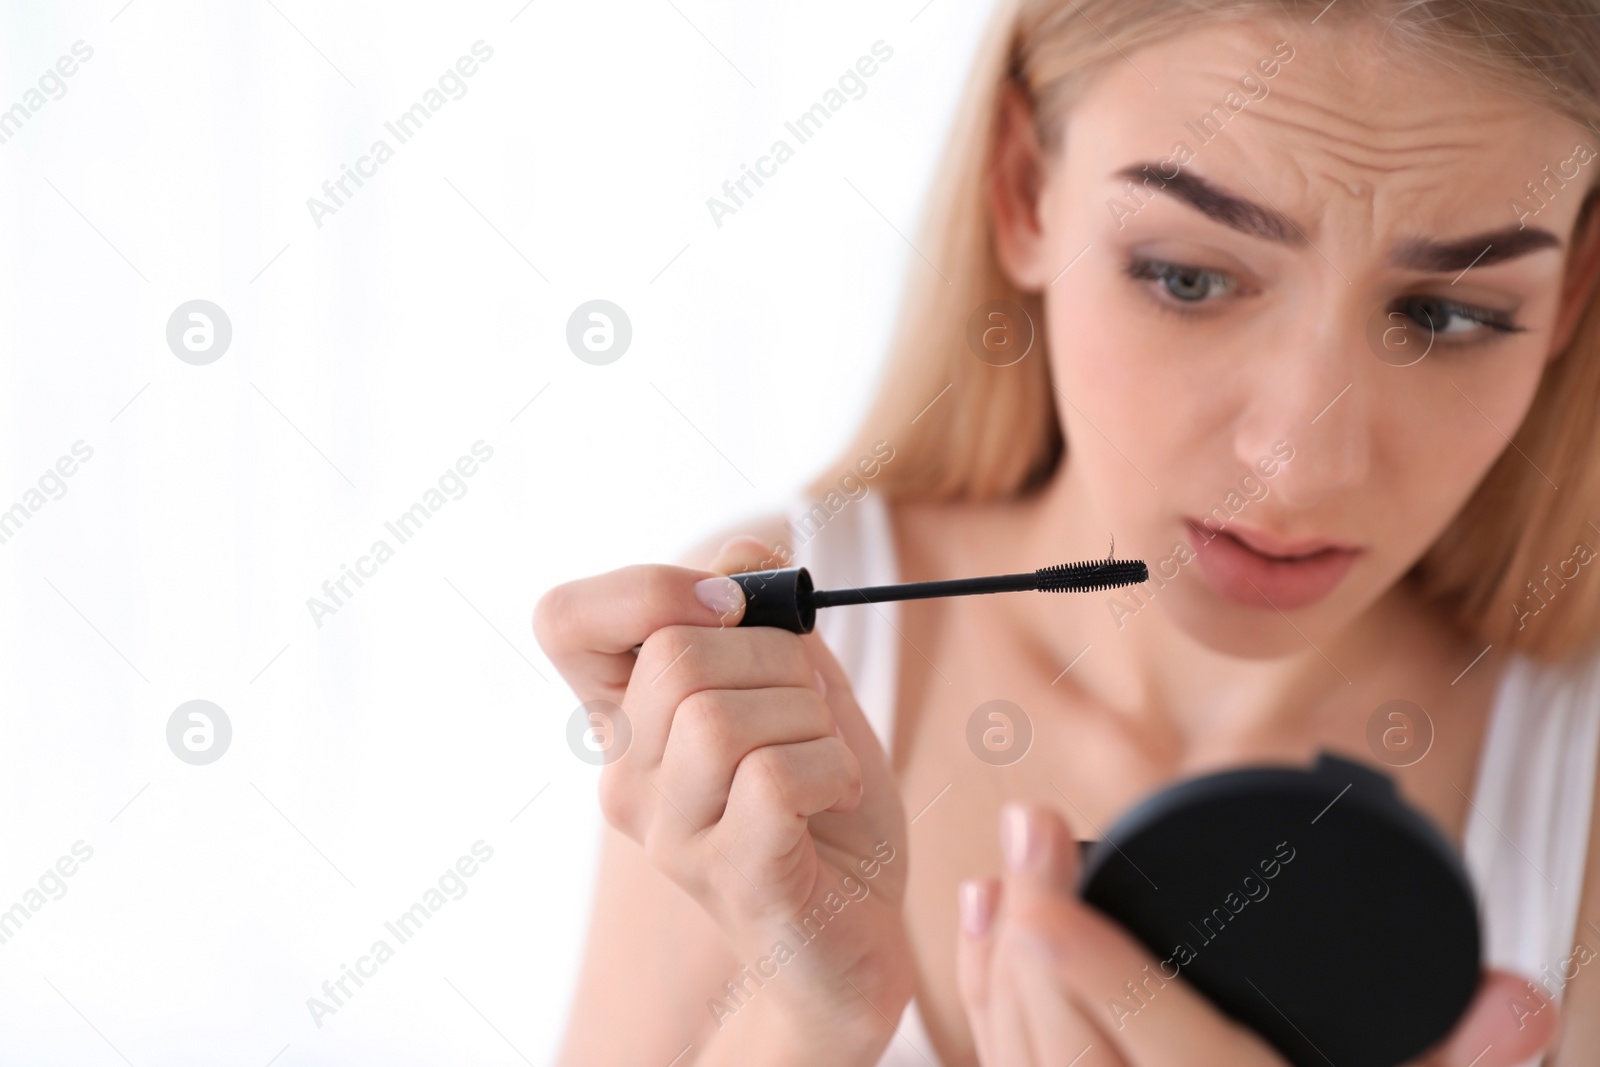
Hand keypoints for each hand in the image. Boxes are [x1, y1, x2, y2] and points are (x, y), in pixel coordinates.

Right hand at [533, 537, 914, 1038]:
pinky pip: (773, 777)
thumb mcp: (795, 686)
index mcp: (627, 716)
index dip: (646, 589)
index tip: (729, 607)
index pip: (563, 619)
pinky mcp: (728, 874)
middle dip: (777, 658)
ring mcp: (668, 833)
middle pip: (674, 657)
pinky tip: (834, 795)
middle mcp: (625, 775)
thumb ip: (762, 618)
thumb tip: (745, 555)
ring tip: (821, 757)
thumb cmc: (819, 801)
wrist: (858, 928)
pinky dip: (831, 768)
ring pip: (721, 717)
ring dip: (809, 720)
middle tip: (808, 707)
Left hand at [956, 803, 1560, 1066]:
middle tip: (1031, 824)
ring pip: (1018, 1063)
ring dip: (997, 962)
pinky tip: (986, 930)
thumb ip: (1460, 1065)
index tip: (1048, 866)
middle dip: (1032, 929)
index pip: (1170, 1052)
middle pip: (1061, 1045)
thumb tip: (1520, 1002)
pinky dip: (986, 1002)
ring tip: (1005, 868)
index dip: (1095, 964)